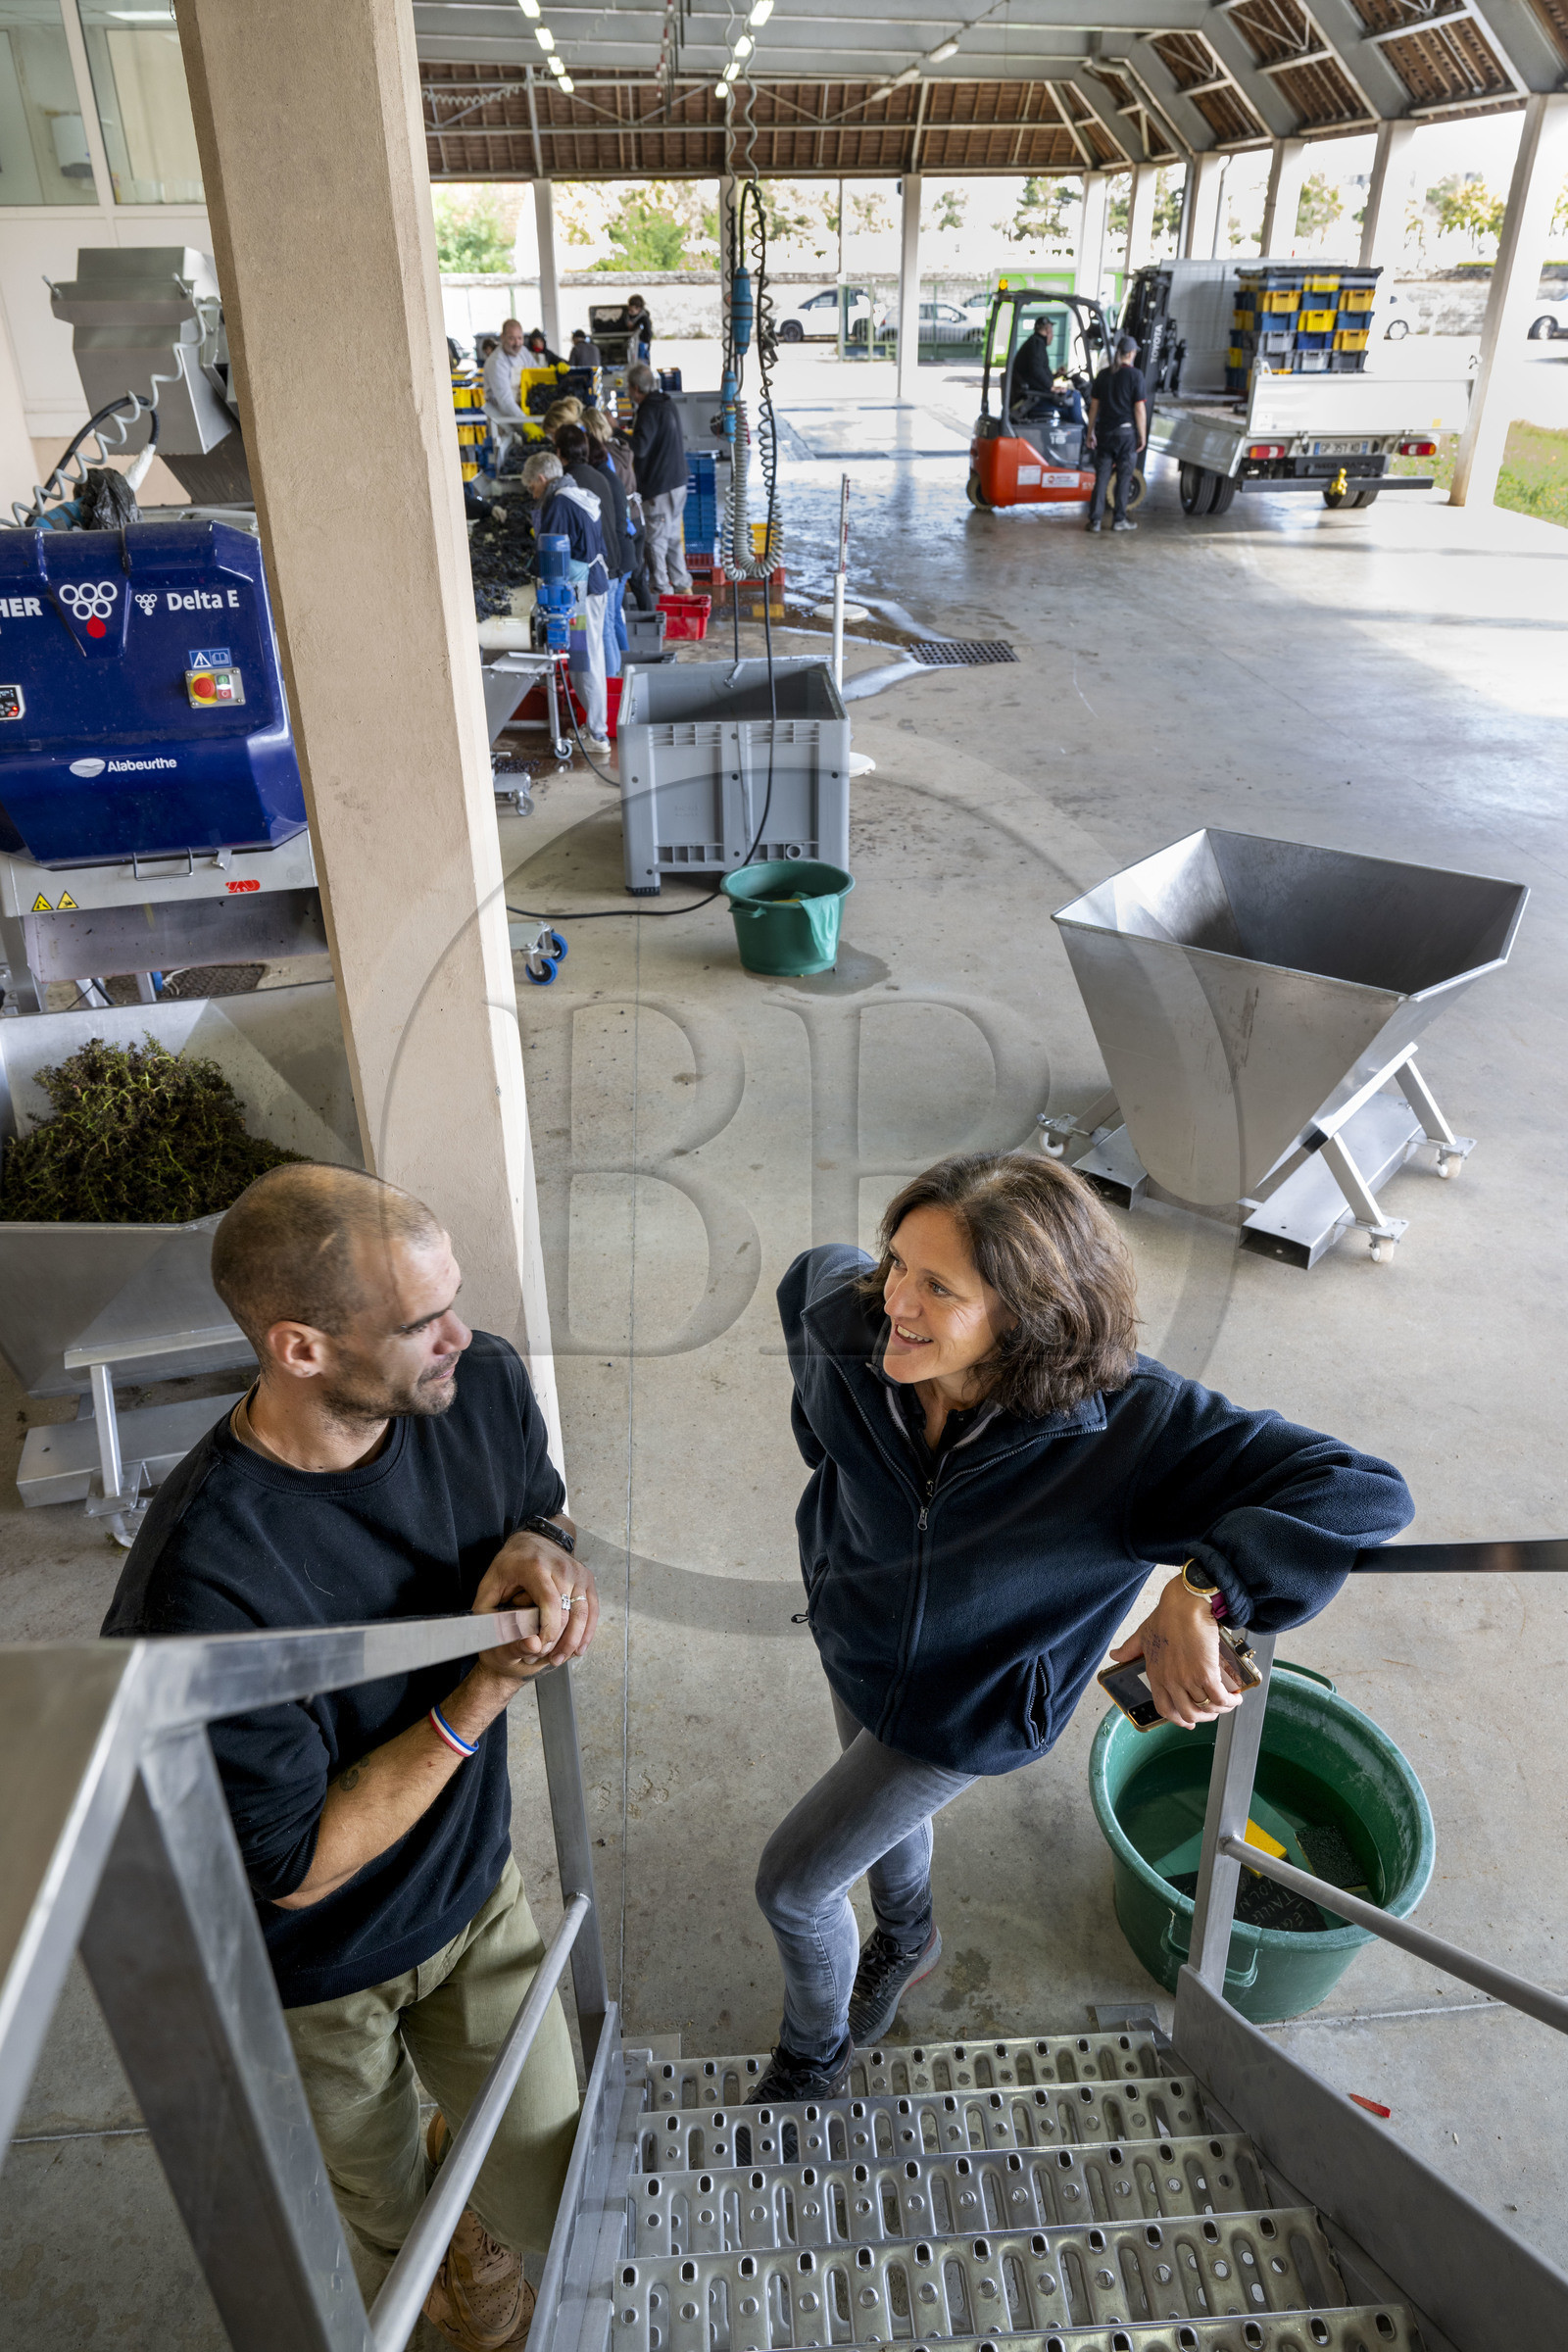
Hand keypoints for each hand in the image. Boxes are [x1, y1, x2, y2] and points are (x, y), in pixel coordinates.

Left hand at [472, 1526, 598, 1682]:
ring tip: (561, 1658)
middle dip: (560, 1641)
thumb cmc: (508, 1568)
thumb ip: (491, 1616)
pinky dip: (587, 1631)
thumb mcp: (488, 1588)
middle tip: (548, 1659)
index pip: (550, 1603)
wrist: (531, 1541)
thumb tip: (519, 1642)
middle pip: (567, 1611)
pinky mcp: (586, 1577)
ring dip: (575, 1640)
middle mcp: (560, 1566)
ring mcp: (576, 1571)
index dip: (548, 1631)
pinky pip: (592, 1608)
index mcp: (534, 1567)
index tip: (540, 1649)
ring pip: (583, 1612)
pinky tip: (579, 1648)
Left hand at [1109, 1575, 1246, 1728]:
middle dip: (1203, 1717)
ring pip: (1205, 1708)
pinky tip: (1235, 1698)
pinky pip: (1219, 1698)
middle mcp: (1170, 1681)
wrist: (1185, 1604)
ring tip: (1227, 1703)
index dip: (1178, 1719)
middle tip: (1212, 1712)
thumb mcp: (1142, 1634)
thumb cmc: (1167, 1615)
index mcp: (1155, 1674)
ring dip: (1219, 1709)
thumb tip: (1115, 1655)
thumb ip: (1130, 1648)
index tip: (1188, 1723)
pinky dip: (1229, 1702)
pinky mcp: (1206, 1673)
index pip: (1164, 1708)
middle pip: (1188, 1713)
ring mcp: (1187, 1679)